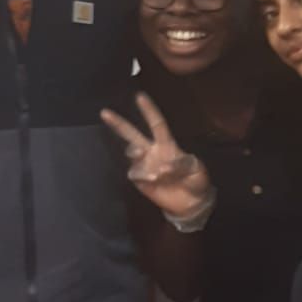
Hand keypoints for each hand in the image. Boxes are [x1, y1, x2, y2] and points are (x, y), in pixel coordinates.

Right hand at [100, 94, 213, 220]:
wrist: (190, 204)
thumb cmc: (196, 181)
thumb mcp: (197, 170)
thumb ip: (183, 165)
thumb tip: (164, 165)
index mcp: (167, 145)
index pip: (157, 124)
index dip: (149, 110)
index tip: (139, 96)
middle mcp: (152, 151)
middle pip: (132, 134)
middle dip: (118, 123)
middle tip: (104, 112)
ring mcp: (145, 165)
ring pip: (131, 153)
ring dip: (138, 156)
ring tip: (156, 172)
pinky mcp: (140, 181)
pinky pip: (135, 173)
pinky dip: (143, 175)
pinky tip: (154, 180)